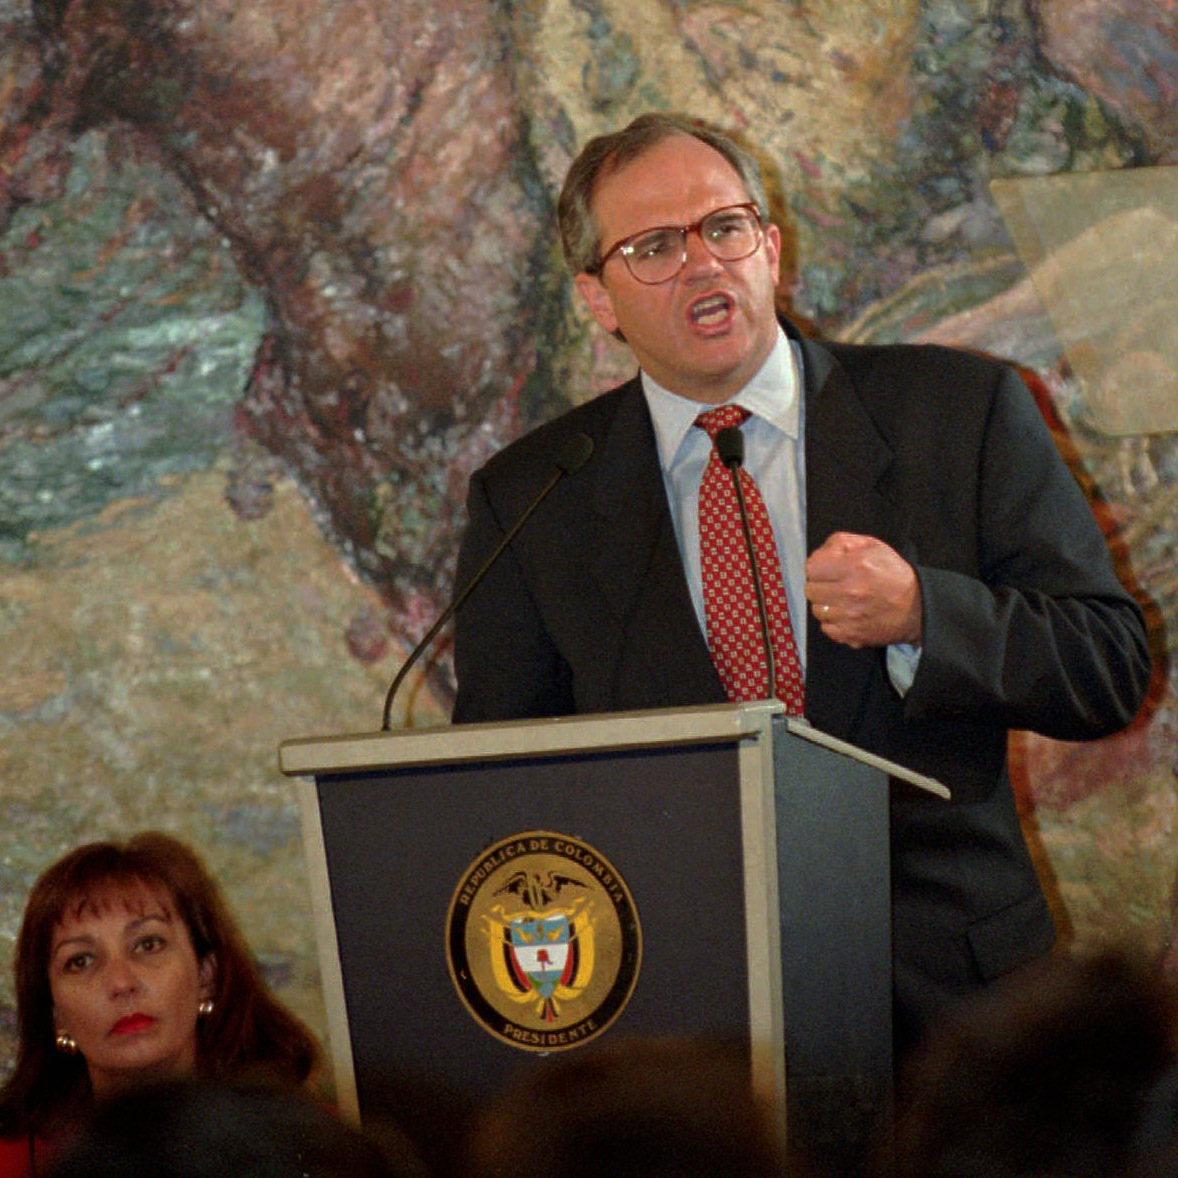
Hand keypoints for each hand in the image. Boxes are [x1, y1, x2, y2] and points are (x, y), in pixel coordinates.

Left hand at [805, 532, 921, 648]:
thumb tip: (822, 552)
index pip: (812, 567)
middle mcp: (849, 592)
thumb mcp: (872, 546)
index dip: (818, 566)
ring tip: (843, 600)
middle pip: (811, 589)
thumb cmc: (894, 575)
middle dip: (821, 585)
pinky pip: (826, 628)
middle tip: (835, 584)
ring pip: (817, 610)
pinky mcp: (850, 635)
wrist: (916, 607)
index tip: (826, 569)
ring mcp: (849, 616)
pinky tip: (847, 614)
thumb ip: (841, 543)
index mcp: (854, 567)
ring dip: (826, 604)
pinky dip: (833, 622)